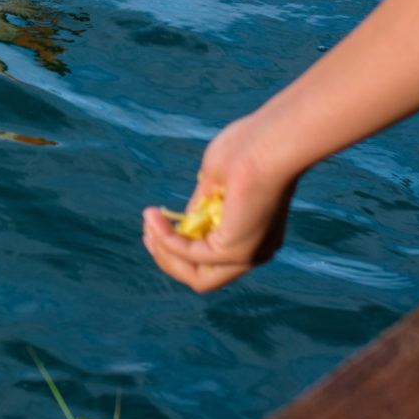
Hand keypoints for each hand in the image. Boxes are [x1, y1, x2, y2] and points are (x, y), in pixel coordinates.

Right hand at [141, 117, 296, 292]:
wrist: (271, 141)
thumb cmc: (250, 150)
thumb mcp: (217, 183)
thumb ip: (202, 208)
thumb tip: (183, 225)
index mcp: (256, 235)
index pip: (214, 261)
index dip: (182, 251)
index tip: (157, 230)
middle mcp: (255, 252)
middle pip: (204, 278)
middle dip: (169, 260)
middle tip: (148, 235)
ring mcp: (247, 255)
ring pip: (197, 277)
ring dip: (164, 254)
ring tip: (148, 226)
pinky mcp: (234, 250)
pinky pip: (189, 253)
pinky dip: (165, 238)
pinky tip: (151, 216)